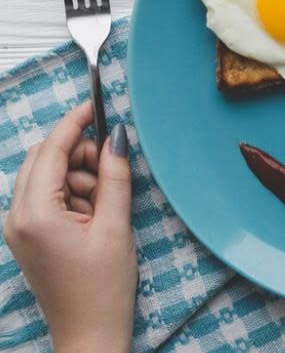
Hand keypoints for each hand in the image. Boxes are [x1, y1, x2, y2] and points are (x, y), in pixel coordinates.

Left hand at [3, 102, 136, 352]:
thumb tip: (116, 136)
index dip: (74, 123)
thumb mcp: (115, 225)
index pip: (52, 150)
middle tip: (111, 163)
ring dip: (77, 175)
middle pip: (44, 159)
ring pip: (46, 176)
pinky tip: (93, 212)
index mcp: (36, 213)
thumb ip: (114, 176)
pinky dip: (71, 193)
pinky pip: (46, 196)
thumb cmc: (103, 286)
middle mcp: (17, 216)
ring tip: (105, 202)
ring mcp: (18, 227)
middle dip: (78, 152)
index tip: (95, 105)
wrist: (89, 332)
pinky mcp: (27, 235)